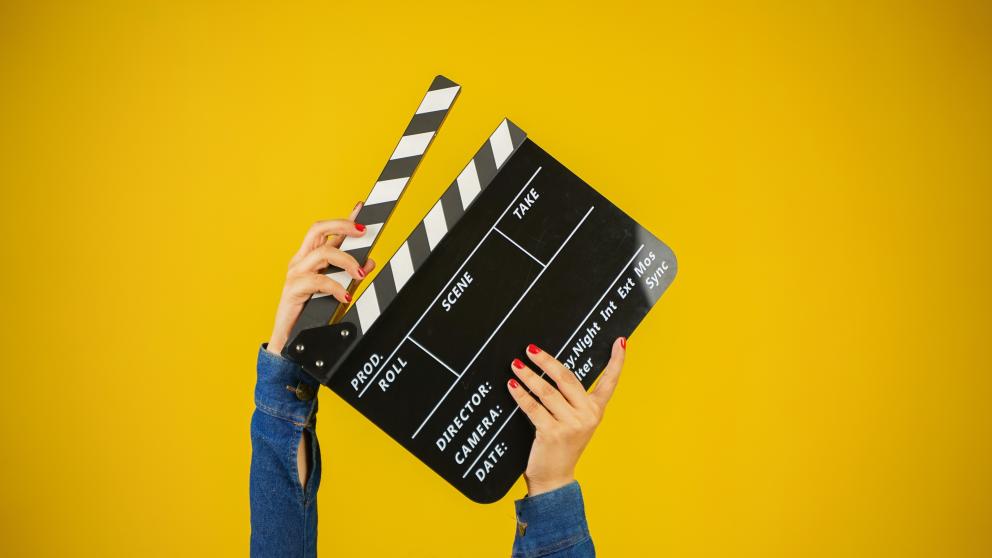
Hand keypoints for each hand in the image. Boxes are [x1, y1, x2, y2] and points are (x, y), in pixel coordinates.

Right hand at [266, 203, 375, 354]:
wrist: (292, 342)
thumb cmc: (312, 314)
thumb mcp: (338, 291)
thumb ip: (351, 276)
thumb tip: (369, 261)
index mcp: (310, 258)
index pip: (326, 231)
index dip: (344, 218)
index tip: (362, 207)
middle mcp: (301, 261)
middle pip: (317, 229)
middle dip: (342, 225)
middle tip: (363, 232)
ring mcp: (295, 274)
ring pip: (321, 253)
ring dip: (346, 261)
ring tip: (359, 275)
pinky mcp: (293, 290)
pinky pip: (317, 281)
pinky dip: (336, 287)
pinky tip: (345, 297)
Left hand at [507, 337, 625, 495]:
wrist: (554, 478)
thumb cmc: (561, 445)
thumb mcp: (575, 421)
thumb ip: (570, 399)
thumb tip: (553, 369)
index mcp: (596, 410)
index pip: (609, 381)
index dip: (616, 361)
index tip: (620, 342)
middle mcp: (587, 415)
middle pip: (566, 378)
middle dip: (546, 361)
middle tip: (531, 349)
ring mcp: (571, 425)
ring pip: (546, 391)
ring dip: (528, 375)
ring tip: (516, 365)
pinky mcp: (552, 433)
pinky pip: (532, 407)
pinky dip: (520, 394)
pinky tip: (512, 385)